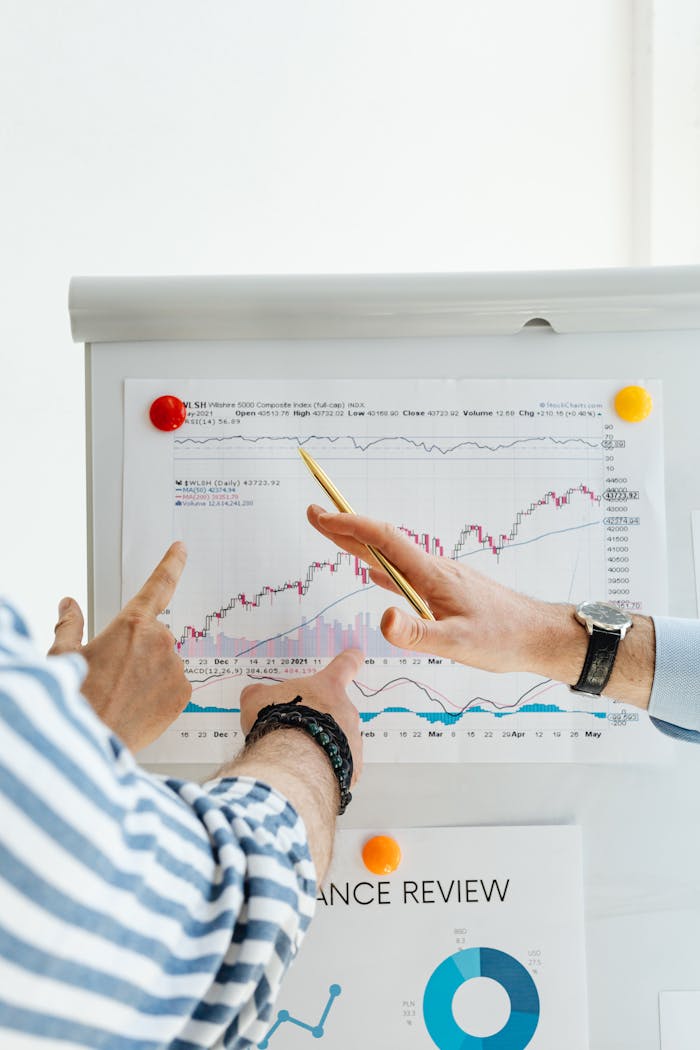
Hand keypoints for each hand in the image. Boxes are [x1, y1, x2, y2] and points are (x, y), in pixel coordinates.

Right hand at [49, 542, 191, 750]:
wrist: (91, 744)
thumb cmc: (74, 700)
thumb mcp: (62, 656)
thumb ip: (70, 624)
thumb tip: (69, 604)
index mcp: (131, 625)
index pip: (158, 585)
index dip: (171, 564)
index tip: (181, 549)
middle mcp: (159, 641)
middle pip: (154, 636)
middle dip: (137, 650)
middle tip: (112, 675)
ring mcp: (175, 668)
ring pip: (164, 662)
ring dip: (148, 672)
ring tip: (122, 695)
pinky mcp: (183, 694)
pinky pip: (174, 685)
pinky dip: (159, 692)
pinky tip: (137, 706)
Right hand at [239, 648, 363, 784]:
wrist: (291, 761)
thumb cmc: (278, 724)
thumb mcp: (256, 700)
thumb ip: (259, 694)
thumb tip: (255, 694)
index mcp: (328, 688)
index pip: (344, 666)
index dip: (349, 660)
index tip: (356, 655)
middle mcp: (346, 711)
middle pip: (337, 710)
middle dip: (319, 720)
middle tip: (296, 730)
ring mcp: (353, 740)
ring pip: (339, 741)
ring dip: (322, 745)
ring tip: (297, 755)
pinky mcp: (352, 768)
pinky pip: (340, 767)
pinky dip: (325, 770)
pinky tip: (306, 773)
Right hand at [307, 505, 550, 674]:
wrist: (540, 636)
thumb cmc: (504, 639)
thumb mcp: (458, 643)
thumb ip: (418, 633)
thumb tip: (383, 619)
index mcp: (432, 575)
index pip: (385, 541)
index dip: (351, 526)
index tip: (323, 515)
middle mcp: (434, 569)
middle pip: (383, 543)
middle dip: (346, 528)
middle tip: (314, 514)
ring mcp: (440, 579)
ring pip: (393, 558)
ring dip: (361, 546)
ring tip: (335, 537)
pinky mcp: (446, 591)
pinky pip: (406, 574)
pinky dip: (383, 569)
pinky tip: (375, 576)